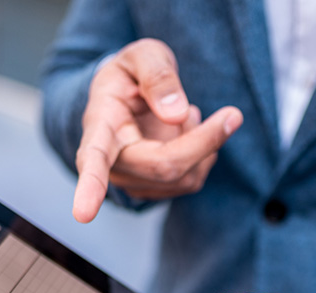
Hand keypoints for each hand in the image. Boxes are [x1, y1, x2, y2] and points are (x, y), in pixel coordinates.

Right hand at [73, 38, 242, 221]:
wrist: (126, 96)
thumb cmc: (132, 74)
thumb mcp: (144, 56)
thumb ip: (158, 77)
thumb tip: (177, 115)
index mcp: (100, 126)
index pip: (92, 159)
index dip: (90, 187)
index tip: (82, 214)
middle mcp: (111, 163)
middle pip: (164, 167)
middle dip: (204, 142)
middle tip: (232, 115)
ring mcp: (130, 182)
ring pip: (184, 176)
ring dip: (203, 143)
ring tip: (186, 114)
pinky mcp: (152, 191)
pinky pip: (191, 180)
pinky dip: (203, 154)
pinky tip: (187, 134)